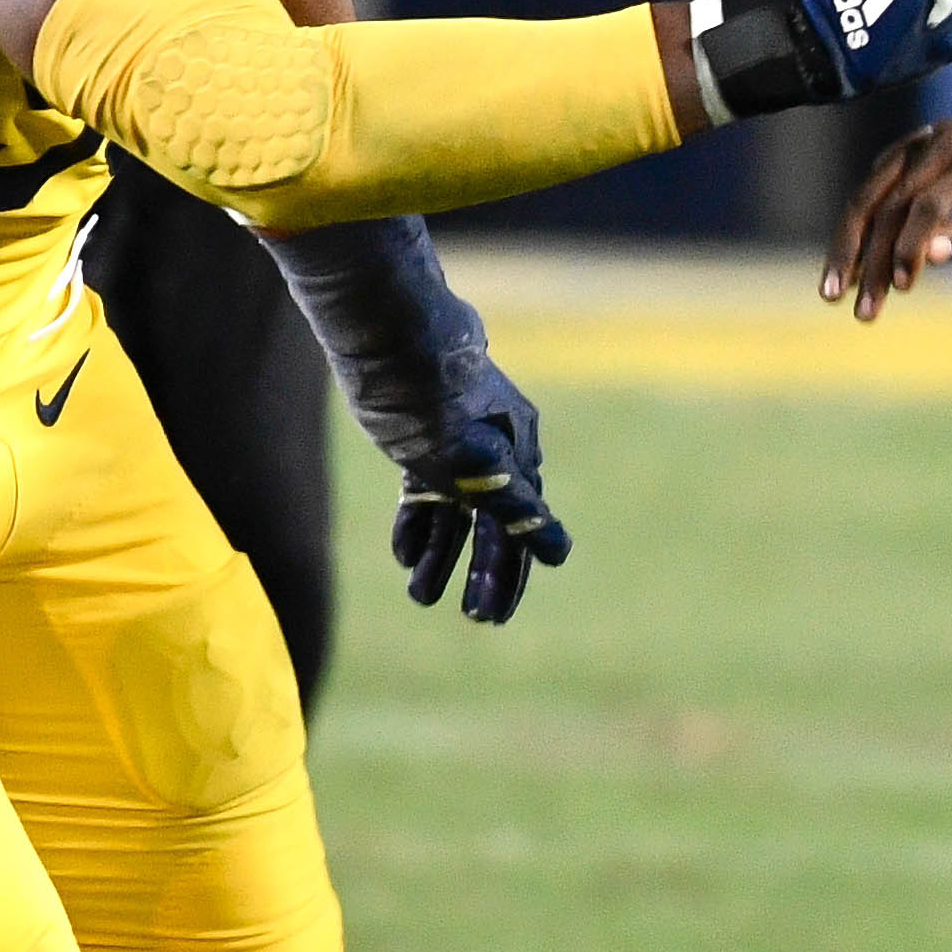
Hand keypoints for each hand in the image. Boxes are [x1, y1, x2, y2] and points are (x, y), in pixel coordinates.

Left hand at [381, 370, 569, 625]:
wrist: (390, 333)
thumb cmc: (436, 397)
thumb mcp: (475, 461)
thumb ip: (515, 509)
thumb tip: (561, 553)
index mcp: (516, 457)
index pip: (521, 529)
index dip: (509, 575)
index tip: (491, 617)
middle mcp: (495, 456)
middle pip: (493, 527)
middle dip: (481, 573)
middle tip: (471, 618)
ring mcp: (458, 449)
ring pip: (456, 515)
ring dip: (441, 555)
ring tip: (420, 596)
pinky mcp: (424, 442)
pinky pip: (427, 494)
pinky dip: (418, 523)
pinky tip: (404, 555)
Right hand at [821, 104, 951, 319]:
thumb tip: (933, 256)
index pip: (931, 203)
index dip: (912, 245)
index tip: (902, 287)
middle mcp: (938, 144)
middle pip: (890, 204)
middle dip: (871, 261)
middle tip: (862, 312)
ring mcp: (913, 144)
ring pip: (868, 196)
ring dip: (847, 247)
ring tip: (831, 292)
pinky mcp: (899, 151)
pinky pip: (868, 191)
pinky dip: (854, 229)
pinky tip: (845, 266)